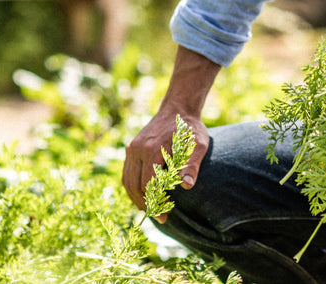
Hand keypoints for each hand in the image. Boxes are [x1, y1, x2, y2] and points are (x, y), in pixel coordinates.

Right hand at [122, 108, 208, 222]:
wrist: (178, 108)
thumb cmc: (191, 128)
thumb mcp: (199, 144)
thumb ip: (192, 164)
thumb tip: (186, 186)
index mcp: (152, 149)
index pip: (148, 184)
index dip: (155, 202)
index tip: (164, 216)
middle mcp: (138, 149)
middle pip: (134, 185)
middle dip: (145, 204)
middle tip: (159, 218)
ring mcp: (132, 148)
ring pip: (127, 181)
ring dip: (136, 198)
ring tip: (150, 210)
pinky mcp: (131, 148)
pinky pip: (127, 173)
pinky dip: (133, 187)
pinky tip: (144, 197)